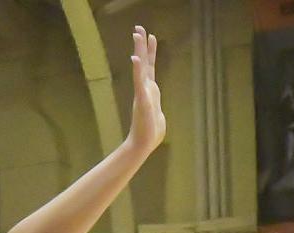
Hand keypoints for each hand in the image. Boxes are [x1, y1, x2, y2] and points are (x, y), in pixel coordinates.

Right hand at [125, 27, 166, 154]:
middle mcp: (145, 88)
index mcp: (150, 91)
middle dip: (142, 44)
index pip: (150, 67)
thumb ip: (158, 109)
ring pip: (141, 67)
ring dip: (139, 51)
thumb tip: (157, 113)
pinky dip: (137, 70)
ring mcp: (142, 93)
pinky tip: (135, 59)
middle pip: (144, 62)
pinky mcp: (142, 99)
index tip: (150, 36)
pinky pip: (139, 82)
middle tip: (139, 27)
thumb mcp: (158, 117)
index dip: (150, 52)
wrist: (143, 145)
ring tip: (137, 34)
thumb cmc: (151, 134)